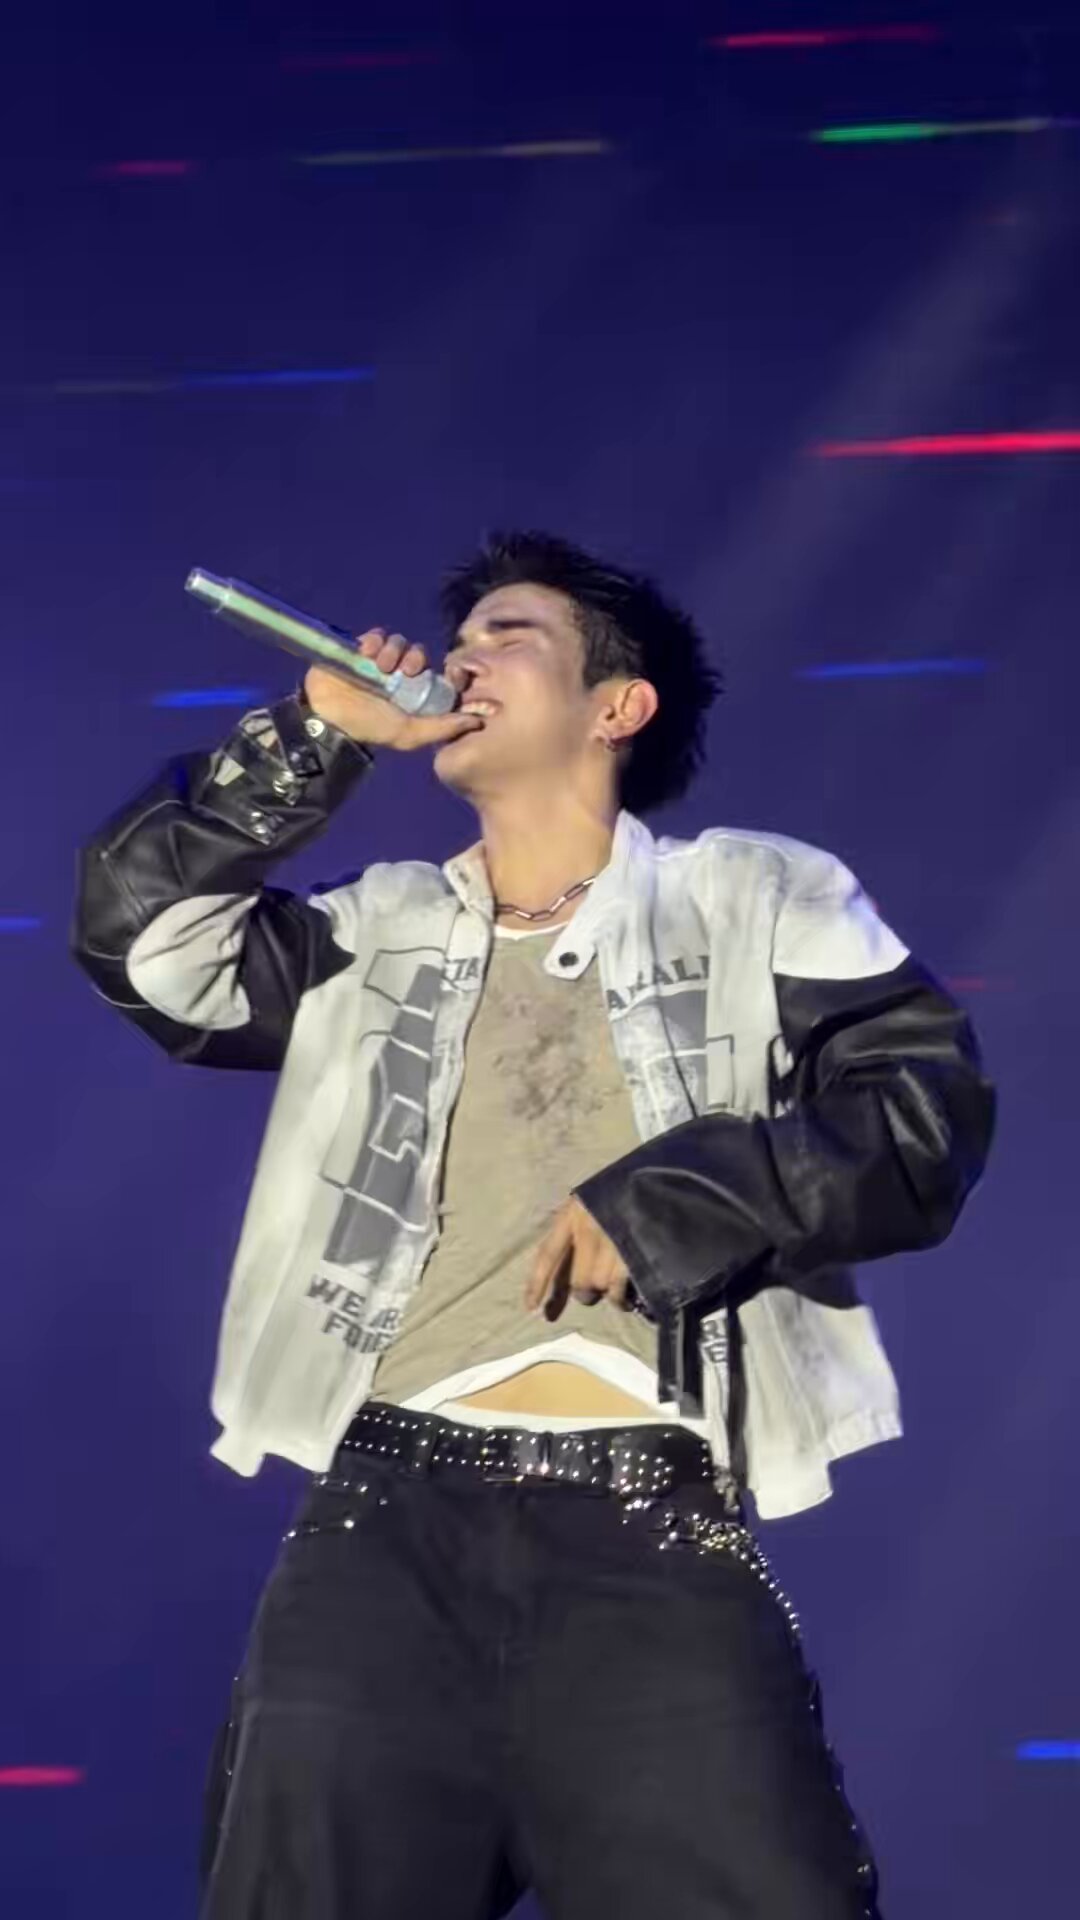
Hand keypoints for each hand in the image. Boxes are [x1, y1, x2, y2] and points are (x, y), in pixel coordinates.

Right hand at [304, 630, 484, 751]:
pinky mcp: (358, 650)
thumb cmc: (370, 729)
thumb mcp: (410, 734)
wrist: (330, 721)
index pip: (436, 669)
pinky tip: (366, 653)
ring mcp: (378, 660)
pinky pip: (374, 635)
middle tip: (404, 671)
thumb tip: (477, 721)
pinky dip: (374, 640)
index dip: (440, 667)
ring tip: (380, 666)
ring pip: (397, 641)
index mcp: (414, 690)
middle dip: (414, 657)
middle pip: (417, 651)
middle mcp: (399, 673)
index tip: (440, 673)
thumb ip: (442, 728)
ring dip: (393, 650)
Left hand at [525, 1195, 633, 1320]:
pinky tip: (625, 1300)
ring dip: (606, 1293)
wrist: (657, 1174)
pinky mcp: (636, 1250)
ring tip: (615, 1291)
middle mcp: (591, 1226)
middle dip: (584, 1292)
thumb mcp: (589, 1201)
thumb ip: (574, 1230)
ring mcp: (615, 1239)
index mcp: (573, 1212)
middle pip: (579, 1279)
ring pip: (600, 1285)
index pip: (548, 1254)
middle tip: (591, 1292)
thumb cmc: (619, 1191)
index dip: (537, 1284)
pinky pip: (621, 1286)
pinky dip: (620, 1298)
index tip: (530, 1308)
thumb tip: (568, 1277)